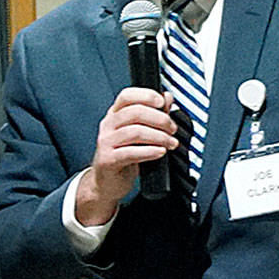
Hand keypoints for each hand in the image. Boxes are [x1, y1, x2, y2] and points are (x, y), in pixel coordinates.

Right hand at [75, 87, 176, 224]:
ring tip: (171, 143)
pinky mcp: (108, 160)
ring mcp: (106, 142)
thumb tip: (167, 96)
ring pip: (134, 132)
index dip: (146, 95)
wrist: (108, 183)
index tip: (163, 103)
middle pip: (134, 112)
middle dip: (160, 119)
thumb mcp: (140, 132)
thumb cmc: (124, 155)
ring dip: (158, 136)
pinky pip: (130, 152)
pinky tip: (160, 152)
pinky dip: (150, 151)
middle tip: (172, 129)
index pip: (127, 95)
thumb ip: (154, 113)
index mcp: (115, 114)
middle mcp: (108, 125)